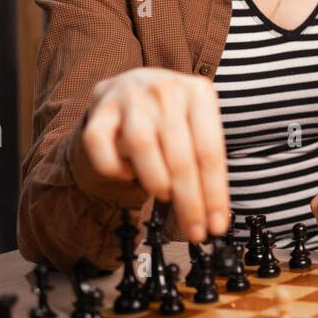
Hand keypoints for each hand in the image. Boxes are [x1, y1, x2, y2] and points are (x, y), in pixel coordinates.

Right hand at [69, 67, 228, 242]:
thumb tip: (214, 214)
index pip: (210, 152)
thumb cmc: (172, 116)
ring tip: (164, 195)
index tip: (216, 225)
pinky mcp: (100, 108)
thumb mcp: (198, 125)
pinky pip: (100, 144)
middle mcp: (165, 90)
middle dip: (189, 202)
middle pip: (180, 155)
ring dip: (155, 181)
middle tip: (195, 231)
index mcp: (198, 92)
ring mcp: (129, 96)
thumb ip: (205, 161)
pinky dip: (114, 166)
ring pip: (142, 145)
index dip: (214, 194)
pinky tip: (128, 173)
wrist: (131, 86)